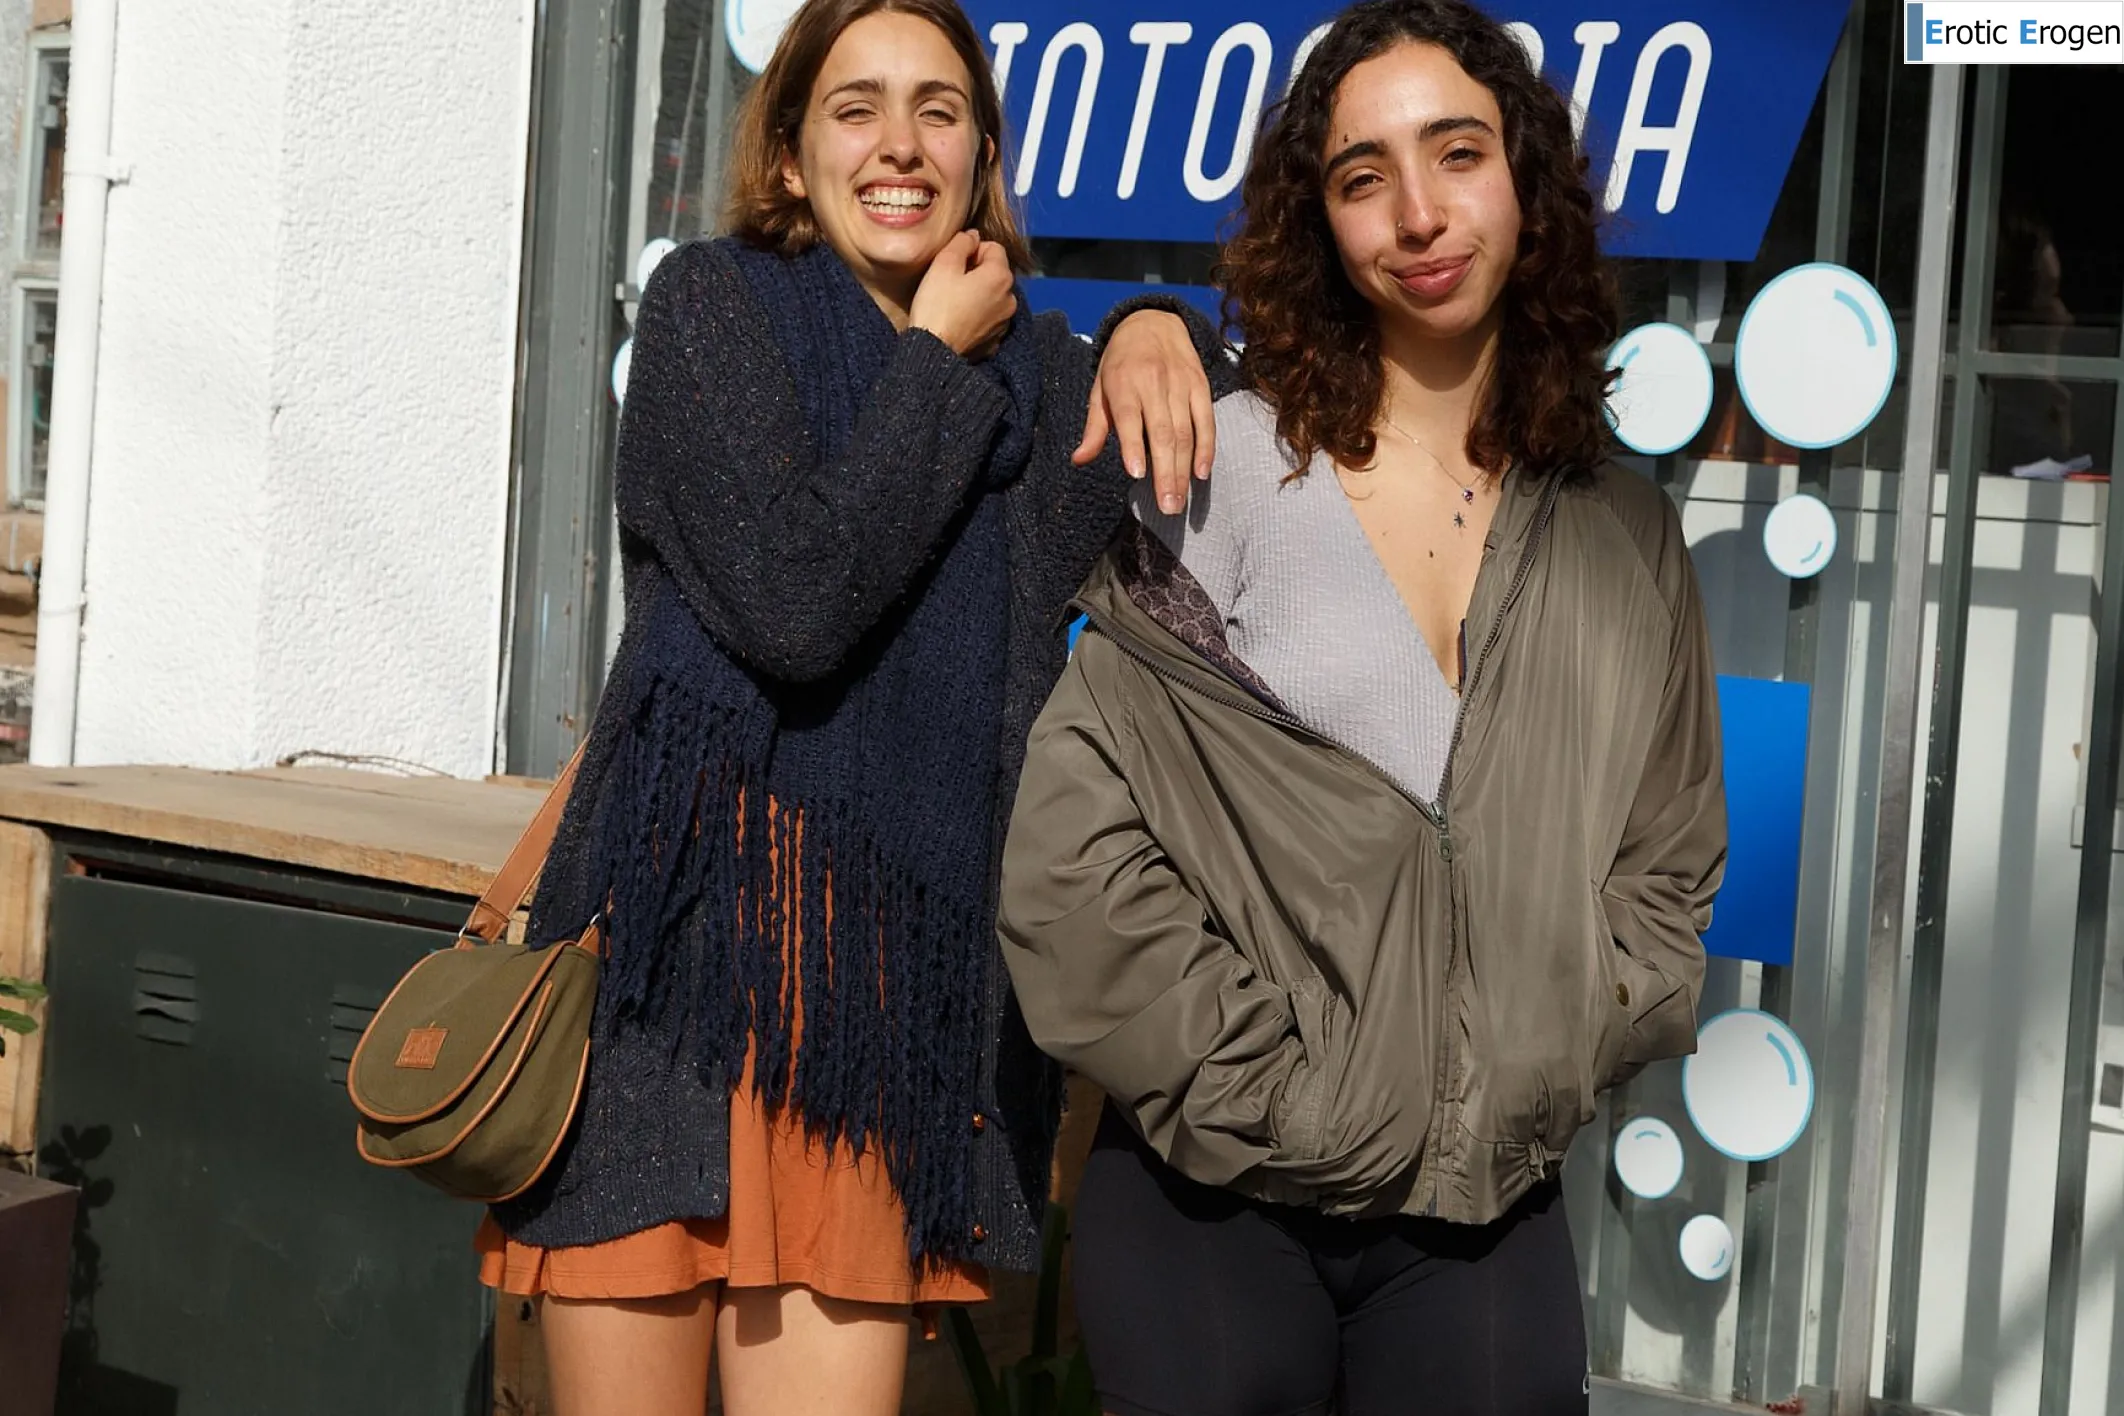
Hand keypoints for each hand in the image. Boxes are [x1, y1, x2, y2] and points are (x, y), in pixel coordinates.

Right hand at [909, 230, 1015, 358]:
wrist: (934, 351)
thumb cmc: (936, 305)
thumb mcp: (943, 264)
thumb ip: (961, 242)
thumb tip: (973, 235)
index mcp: (1001, 276)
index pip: (994, 247)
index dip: (972, 249)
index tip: (954, 262)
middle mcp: (1010, 299)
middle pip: (996, 272)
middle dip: (977, 272)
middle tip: (952, 282)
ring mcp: (1005, 322)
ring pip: (994, 296)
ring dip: (979, 294)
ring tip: (955, 302)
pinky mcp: (996, 341)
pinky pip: (990, 318)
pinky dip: (979, 315)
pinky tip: (960, 319)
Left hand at [1075, 310, 1214, 514]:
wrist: (1153, 321)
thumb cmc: (1120, 363)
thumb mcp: (1100, 389)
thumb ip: (1094, 428)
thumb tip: (1078, 460)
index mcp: (1123, 383)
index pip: (1129, 417)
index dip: (1135, 446)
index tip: (1138, 474)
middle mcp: (1154, 383)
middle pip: (1163, 433)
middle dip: (1166, 472)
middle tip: (1167, 506)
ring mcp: (1181, 384)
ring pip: (1186, 431)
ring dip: (1184, 469)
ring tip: (1179, 500)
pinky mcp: (1201, 385)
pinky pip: (1206, 421)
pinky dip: (1206, 448)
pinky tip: (1201, 473)